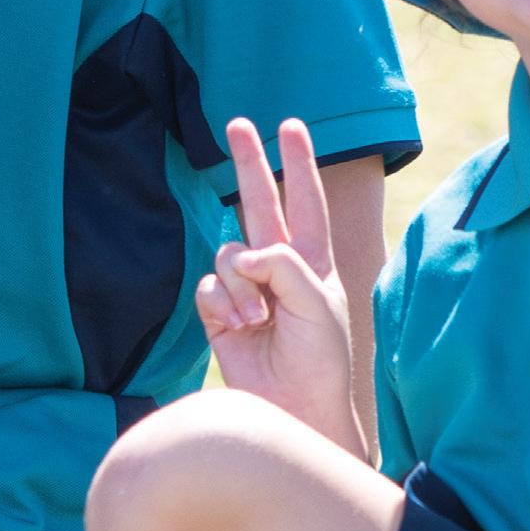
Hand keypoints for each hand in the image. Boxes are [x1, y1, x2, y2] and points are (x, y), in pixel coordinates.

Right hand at [196, 116, 369, 456]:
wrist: (296, 407)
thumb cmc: (320, 356)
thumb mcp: (316, 300)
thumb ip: (282, 262)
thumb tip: (241, 252)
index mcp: (311, 260)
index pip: (306, 200)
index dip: (298, 163)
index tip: (290, 126)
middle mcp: (277, 267)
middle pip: (258, 203)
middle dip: (248, 163)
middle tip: (237, 124)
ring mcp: (246, 289)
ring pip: (226, 254)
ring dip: (240, 283)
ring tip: (259, 316)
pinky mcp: (219, 313)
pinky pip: (208, 288)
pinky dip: (223, 304)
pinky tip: (240, 325)